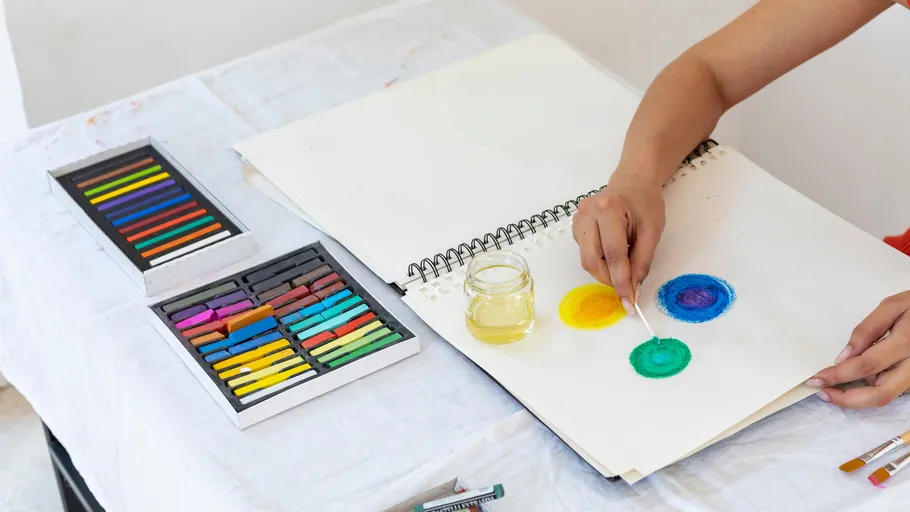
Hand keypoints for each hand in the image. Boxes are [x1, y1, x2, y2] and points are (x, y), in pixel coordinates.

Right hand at [572, 170, 665, 312]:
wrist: (632, 182)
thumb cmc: (645, 203)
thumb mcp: (652, 231)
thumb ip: (642, 262)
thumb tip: (633, 291)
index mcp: (609, 209)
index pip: (613, 253)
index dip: (621, 281)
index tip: (629, 302)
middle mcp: (587, 213)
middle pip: (592, 260)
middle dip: (610, 279)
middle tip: (627, 287)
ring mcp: (578, 219)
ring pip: (587, 260)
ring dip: (605, 271)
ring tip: (623, 264)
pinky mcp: (575, 227)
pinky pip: (585, 253)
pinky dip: (600, 261)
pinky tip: (613, 252)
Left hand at [807, 291, 909, 407]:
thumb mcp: (892, 306)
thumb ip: (867, 330)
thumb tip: (845, 355)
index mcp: (906, 342)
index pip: (866, 365)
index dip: (839, 375)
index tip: (817, 379)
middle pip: (880, 394)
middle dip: (848, 399)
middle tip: (824, 393)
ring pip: (887, 396)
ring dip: (858, 397)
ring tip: (835, 386)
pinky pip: (893, 389)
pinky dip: (871, 388)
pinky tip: (857, 378)